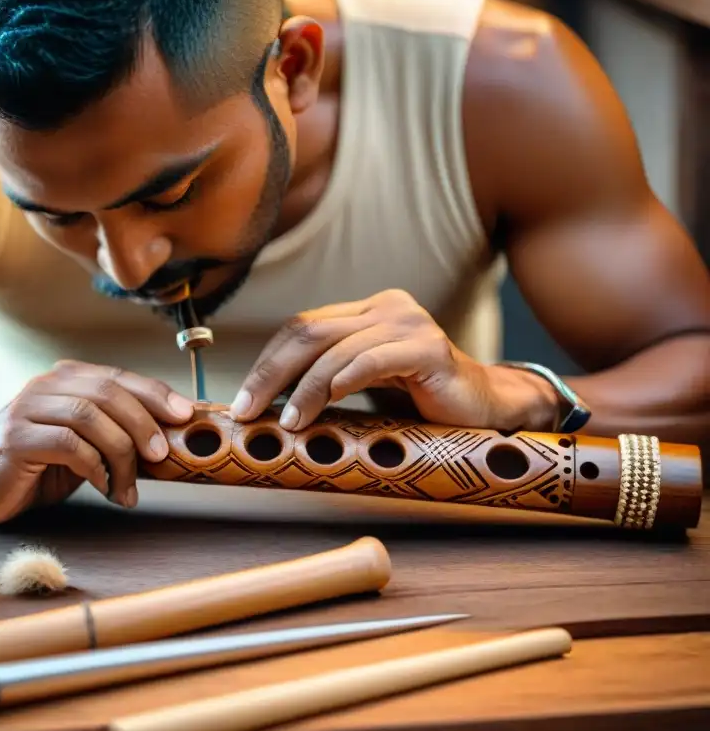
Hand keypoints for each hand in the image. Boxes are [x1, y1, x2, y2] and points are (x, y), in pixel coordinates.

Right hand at [0, 360, 193, 524]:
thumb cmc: (26, 465)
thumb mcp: (76, 445)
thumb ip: (109, 436)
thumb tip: (164, 445)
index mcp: (66, 381)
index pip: (120, 378)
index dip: (157, 393)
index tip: (186, 415)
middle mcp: (47, 386)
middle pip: (110, 392)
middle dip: (145, 423)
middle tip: (162, 455)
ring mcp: (28, 409)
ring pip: (91, 417)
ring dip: (121, 452)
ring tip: (129, 486)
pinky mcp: (15, 439)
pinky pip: (68, 445)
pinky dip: (95, 467)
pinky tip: (103, 487)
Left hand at [230, 289, 558, 431]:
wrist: (486, 411)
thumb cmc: (422, 404)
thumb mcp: (365, 386)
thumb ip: (327, 380)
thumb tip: (267, 405)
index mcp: (367, 311)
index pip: (300, 328)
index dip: (266, 363)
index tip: (243, 401)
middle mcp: (386, 308)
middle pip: (309, 333)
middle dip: (271, 374)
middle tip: (248, 411)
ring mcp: (409, 324)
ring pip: (335, 350)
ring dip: (303, 389)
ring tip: (288, 423)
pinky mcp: (428, 349)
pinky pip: (373, 360)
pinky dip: (342, 381)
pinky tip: (325, 403)